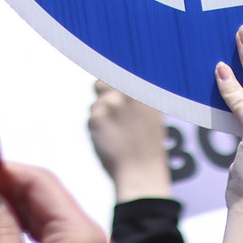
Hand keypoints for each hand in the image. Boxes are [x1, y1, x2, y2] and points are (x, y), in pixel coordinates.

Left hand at [87, 84, 172, 202]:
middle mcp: (128, 91)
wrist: (141, 173)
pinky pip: (91, 116)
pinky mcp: (96, 117)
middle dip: (105, 94)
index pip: (122, 68)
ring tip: (117, 133)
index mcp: (145, 89)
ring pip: (97, 102)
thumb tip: (117, 81)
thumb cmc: (148, 146)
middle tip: (113, 112)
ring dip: (102, 114)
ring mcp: (111, 103)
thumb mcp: (151, 114)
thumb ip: (136, 95)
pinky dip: (98, 128)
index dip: (115, 74)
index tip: (112, 79)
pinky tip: (110, 140)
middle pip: (103, 81)